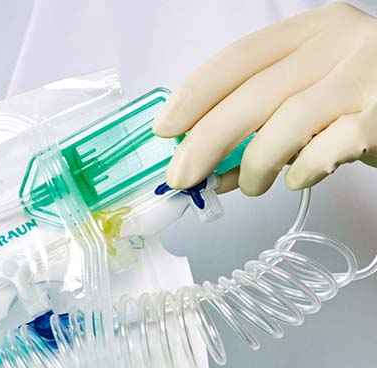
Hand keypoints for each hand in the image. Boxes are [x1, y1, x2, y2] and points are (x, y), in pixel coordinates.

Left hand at [154, 2, 376, 193]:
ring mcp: (369, 78)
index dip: (195, 95)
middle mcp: (342, 42)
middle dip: (206, 142)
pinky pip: (329, 150)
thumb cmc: (361, 98)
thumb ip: (258, 118)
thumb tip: (203, 165)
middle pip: (253, 94)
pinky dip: (301, 171)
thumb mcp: (309, 89)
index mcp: (312, 29)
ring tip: (248, 185)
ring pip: (287, 123)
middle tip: (183, 177)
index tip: (165, 129)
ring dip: (254, 164)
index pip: (239, 58)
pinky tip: (296, 179)